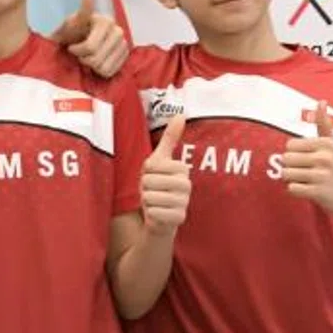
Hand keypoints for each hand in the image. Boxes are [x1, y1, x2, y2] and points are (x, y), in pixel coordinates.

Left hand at [49, 0, 129, 76]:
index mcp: (106, 21)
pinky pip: (110, 72)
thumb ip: (82, 12)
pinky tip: (95, 61)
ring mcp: (123, 44)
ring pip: (104, 67)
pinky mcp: (124, 56)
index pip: (90, 47)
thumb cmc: (70, 32)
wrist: (75, 41)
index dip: (77, 50)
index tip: (71, 46)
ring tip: (86, 56)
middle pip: (97, 59)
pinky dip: (99, 70)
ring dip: (91, 65)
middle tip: (77, 52)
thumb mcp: (71, 23)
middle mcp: (118, 31)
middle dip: (83, 58)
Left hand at [140, 117, 190, 232]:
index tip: (153, 177)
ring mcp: (184, 202)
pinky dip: (151, 214)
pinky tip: (157, 215)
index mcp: (182, 169)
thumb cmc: (158, 186)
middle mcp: (186, 185)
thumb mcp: (159, 161)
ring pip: (150, 197)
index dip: (146, 173)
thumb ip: (170, 138)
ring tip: (154, 203)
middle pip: (150, 181)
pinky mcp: (179, 219)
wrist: (160, 217)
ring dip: (146, 201)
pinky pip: (155, 212)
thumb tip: (181, 114)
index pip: (152, 166)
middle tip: (152, 192)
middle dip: (145, 188)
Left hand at [281, 102, 332, 216]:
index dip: (295, 154)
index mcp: (326, 144)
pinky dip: (297, 191)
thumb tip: (321, 101)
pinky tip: (309, 190)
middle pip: (286, 159)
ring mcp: (322, 175)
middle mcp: (325, 158)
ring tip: (309, 181)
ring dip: (293, 180)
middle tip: (308, 172)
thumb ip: (324, 124)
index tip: (308, 160)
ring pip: (286, 174)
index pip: (289, 145)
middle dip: (292, 168)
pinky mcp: (318, 192)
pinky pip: (291, 189)